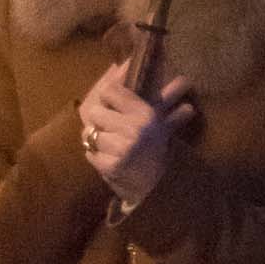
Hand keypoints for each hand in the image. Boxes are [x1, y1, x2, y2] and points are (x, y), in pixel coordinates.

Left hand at [77, 62, 195, 209]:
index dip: (106, 92)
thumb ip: (164, 96)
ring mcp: (119, 149)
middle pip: (94, 111)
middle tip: (107, 122)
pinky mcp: (109, 167)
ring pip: (89, 133)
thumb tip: (175, 77)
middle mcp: (131, 129)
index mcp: (144, 114)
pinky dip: (96, 155)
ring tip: (109, 141)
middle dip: (99, 118)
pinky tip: (108, 156)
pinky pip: (89, 153)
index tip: (109, 97)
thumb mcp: (163, 121)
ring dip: (96, 138)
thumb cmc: (161, 150)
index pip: (109, 90)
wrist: (160, 186)